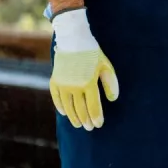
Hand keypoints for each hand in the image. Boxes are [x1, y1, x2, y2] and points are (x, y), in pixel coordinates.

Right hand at [49, 9, 118, 130]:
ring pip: (68, 106)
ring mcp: (63, 84)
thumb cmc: (93, 53)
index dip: (96, 117)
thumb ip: (110, 83)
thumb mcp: (105, 66)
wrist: (73, 39)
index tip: (99, 124)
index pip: (92, 106)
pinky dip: (60, 107)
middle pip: (80, 109)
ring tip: (79, 124)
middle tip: (90, 128)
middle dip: (86, 120)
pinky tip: (65, 113)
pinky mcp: (55, 80)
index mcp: (88, 83)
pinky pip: (56, 98)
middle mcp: (74, 86)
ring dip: (74, 117)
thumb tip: (113, 99)